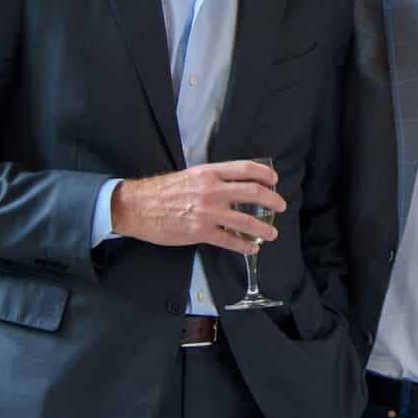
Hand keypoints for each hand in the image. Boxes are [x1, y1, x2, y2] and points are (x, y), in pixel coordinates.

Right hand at [109, 161, 282, 252]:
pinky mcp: (200, 232)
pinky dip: (244, 246)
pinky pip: (230, 240)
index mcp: (209, 173)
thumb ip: (212, 179)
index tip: (274, 180)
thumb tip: (234, 185)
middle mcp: (212, 190)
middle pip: (253, 192)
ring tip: (272, 233)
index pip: (245, 168)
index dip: (265, 174)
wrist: (137, 206)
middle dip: (272, 200)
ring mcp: (208, 212)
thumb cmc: (161, 191)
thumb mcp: (190, 176)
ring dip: (264, 228)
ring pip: (246, 220)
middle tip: (280, 206)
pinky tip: (251, 248)